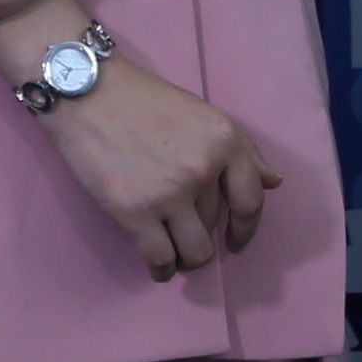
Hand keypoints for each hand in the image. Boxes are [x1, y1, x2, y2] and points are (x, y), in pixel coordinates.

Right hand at [31, 57, 280, 280]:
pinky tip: (158, 268)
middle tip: (182, 232)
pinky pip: (160, 258)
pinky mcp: (135, 212)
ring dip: (185, 259)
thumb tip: (274, 182)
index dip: (246, 228)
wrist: (86, 90)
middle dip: (201, 234)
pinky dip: (162, 271)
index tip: (236, 241)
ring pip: (194, 252)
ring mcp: (170, 193)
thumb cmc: (142, 100)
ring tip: (173, 256)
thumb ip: (241, 149)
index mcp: (224, 142)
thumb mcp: (202, 114)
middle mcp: (203, 170)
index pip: (250, 201)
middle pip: (213, 226)